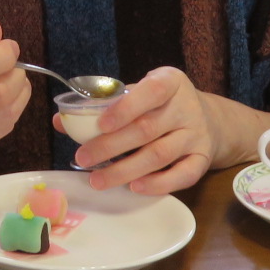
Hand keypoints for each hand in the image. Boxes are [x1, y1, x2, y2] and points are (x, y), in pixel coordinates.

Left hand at [67, 66, 215, 193]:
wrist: (209, 119)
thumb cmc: (161, 105)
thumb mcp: (138, 93)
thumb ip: (103, 106)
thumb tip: (61, 121)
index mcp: (170, 82)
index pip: (151, 91)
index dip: (125, 108)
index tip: (100, 124)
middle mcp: (186, 107)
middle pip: (147, 129)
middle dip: (111, 146)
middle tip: (82, 158)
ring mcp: (196, 135)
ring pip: (160, 155)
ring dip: (126, 169)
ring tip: (98, 179)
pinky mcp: (202, 159)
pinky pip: (182, 175)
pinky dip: (158, 184)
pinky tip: (134, 187)